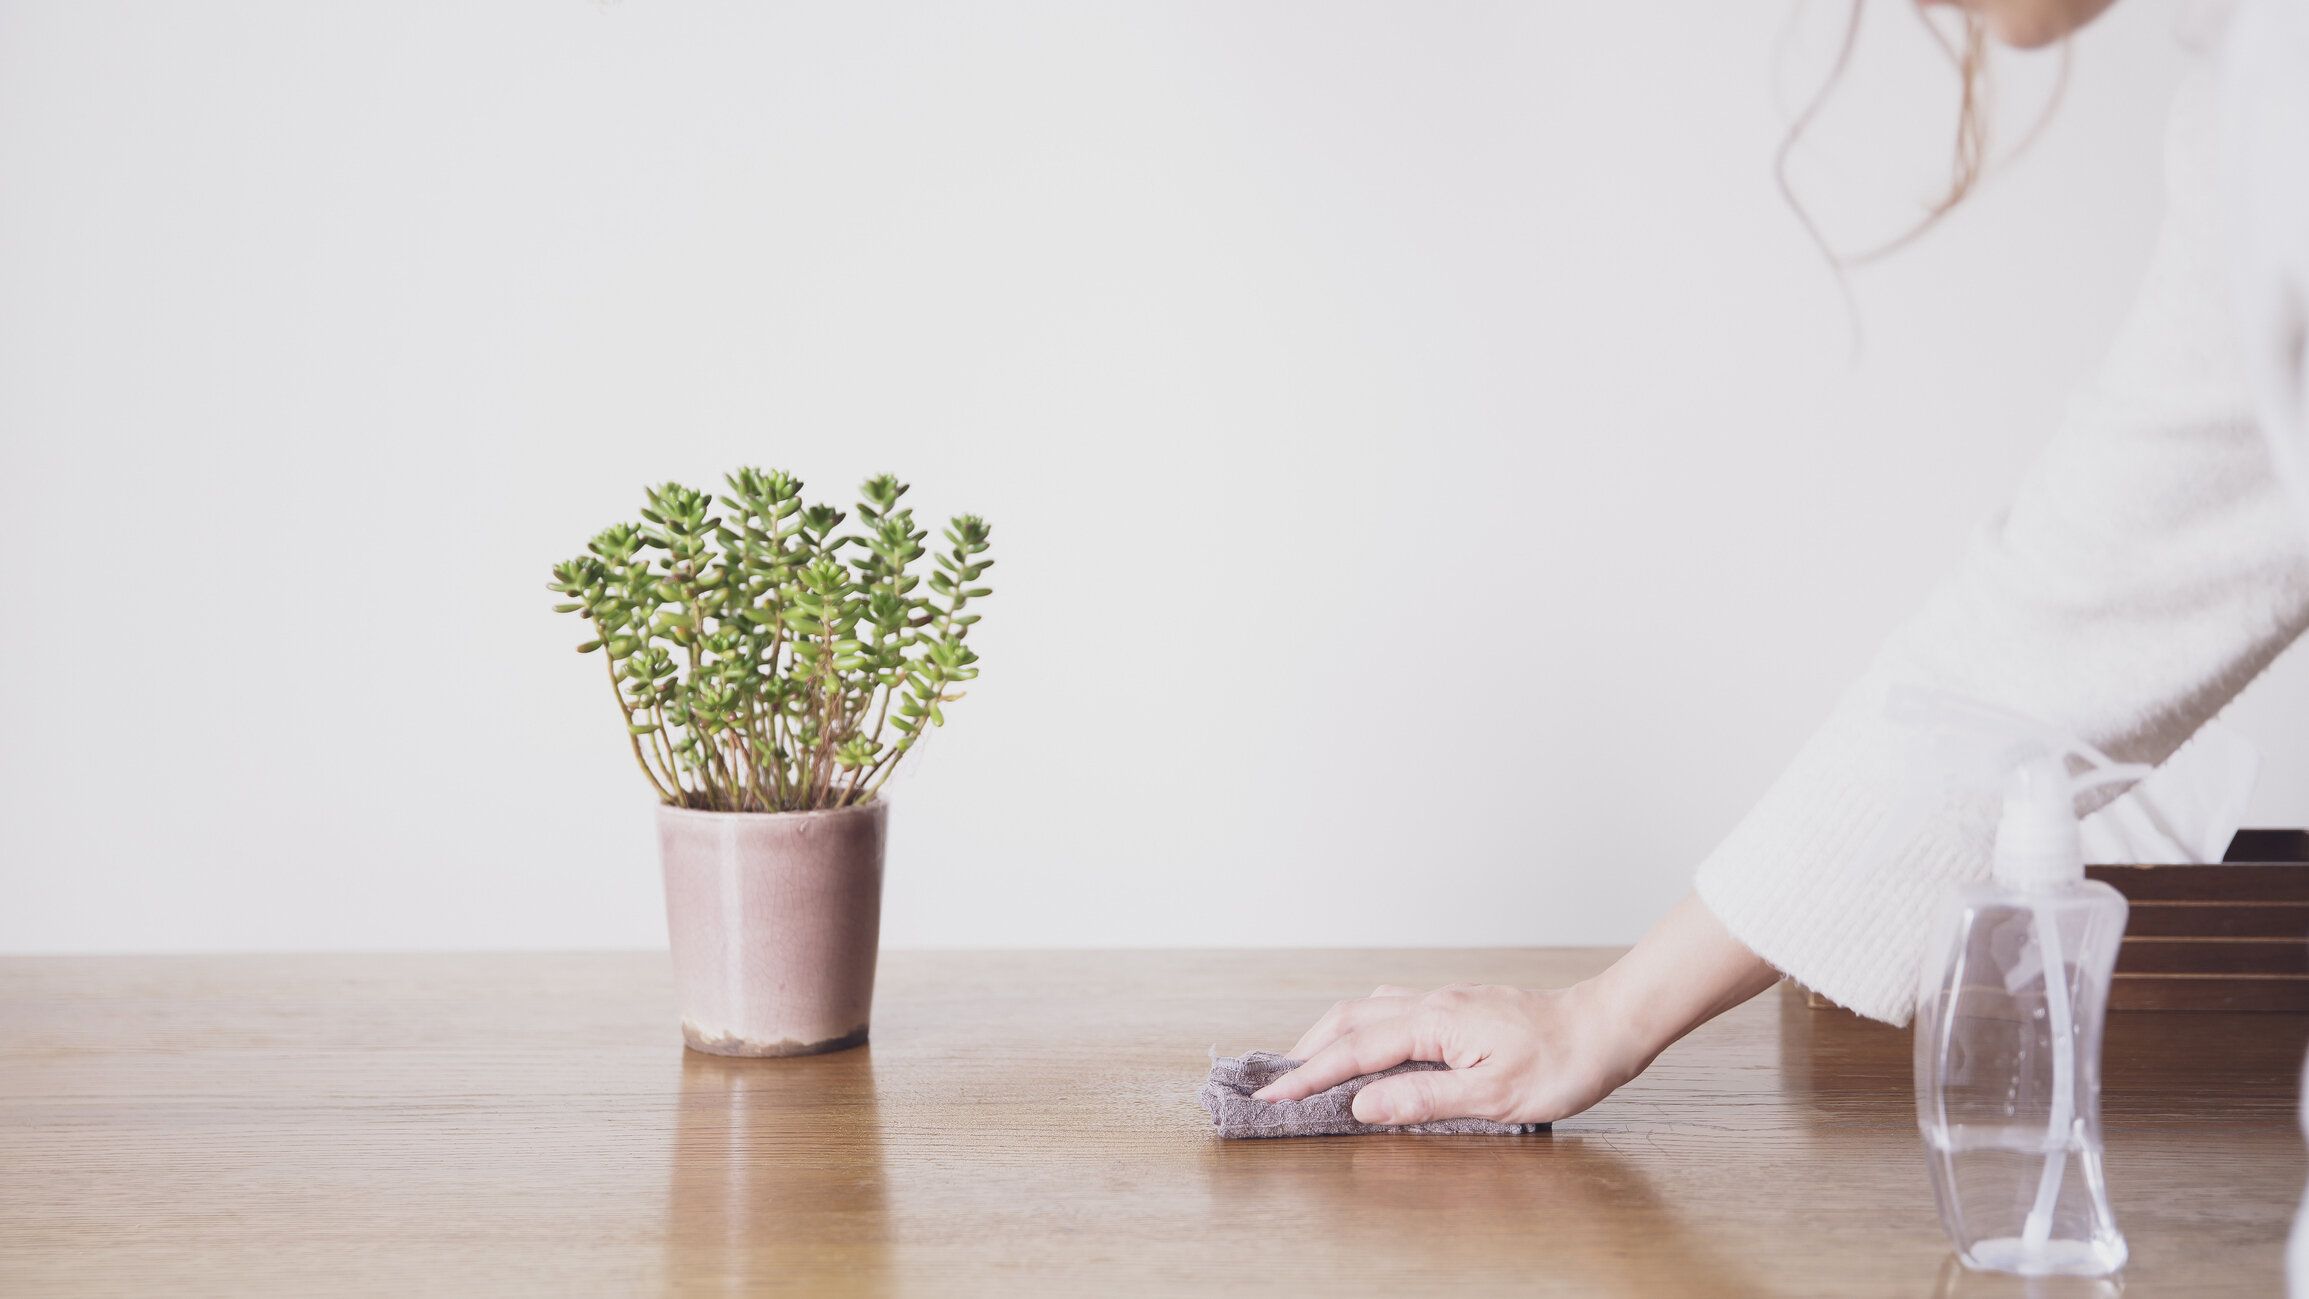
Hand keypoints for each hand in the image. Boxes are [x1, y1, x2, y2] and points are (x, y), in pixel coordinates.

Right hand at [1250, 892, 1783, 1126]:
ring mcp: (1445, 1001)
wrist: (1608, 1025)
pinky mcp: (1459, 1007)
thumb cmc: (1562, 1063)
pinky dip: (1362, 1027)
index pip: (1354, 1051)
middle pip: (1349, 1018)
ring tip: (1308, 1064)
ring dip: (1331, 1035)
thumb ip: (1422, 1099)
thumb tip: (1361, 1104)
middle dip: (1305, 1049)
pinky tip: (1367, 1043)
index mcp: (1434, 1023)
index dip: (1308, 1076)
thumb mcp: (1494, 1097)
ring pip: (1368, 1008)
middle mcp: (1432, 1003)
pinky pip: (1392, 1010)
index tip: (1271, 1097)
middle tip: (1274, 1082)